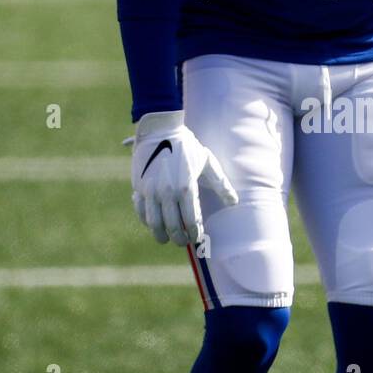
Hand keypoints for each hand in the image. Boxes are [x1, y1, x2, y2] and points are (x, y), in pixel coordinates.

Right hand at [129, 110, 237, 246]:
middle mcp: (168, 192)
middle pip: (173, 226)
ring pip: (154, 223)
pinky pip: (141, 210)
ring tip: (166, 239)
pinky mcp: (139, 186)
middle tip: (183, 242)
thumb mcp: (207, 162)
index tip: (198, 238)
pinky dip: (146, 220)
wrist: (160, 129)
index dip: (195, 233)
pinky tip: (153, 223)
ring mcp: (151, 190)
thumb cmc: (187, 146)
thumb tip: (234, 202)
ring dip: (160, 235)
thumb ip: (221, 184)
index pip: (192, 220)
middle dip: (179, 238)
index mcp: (187, 187)